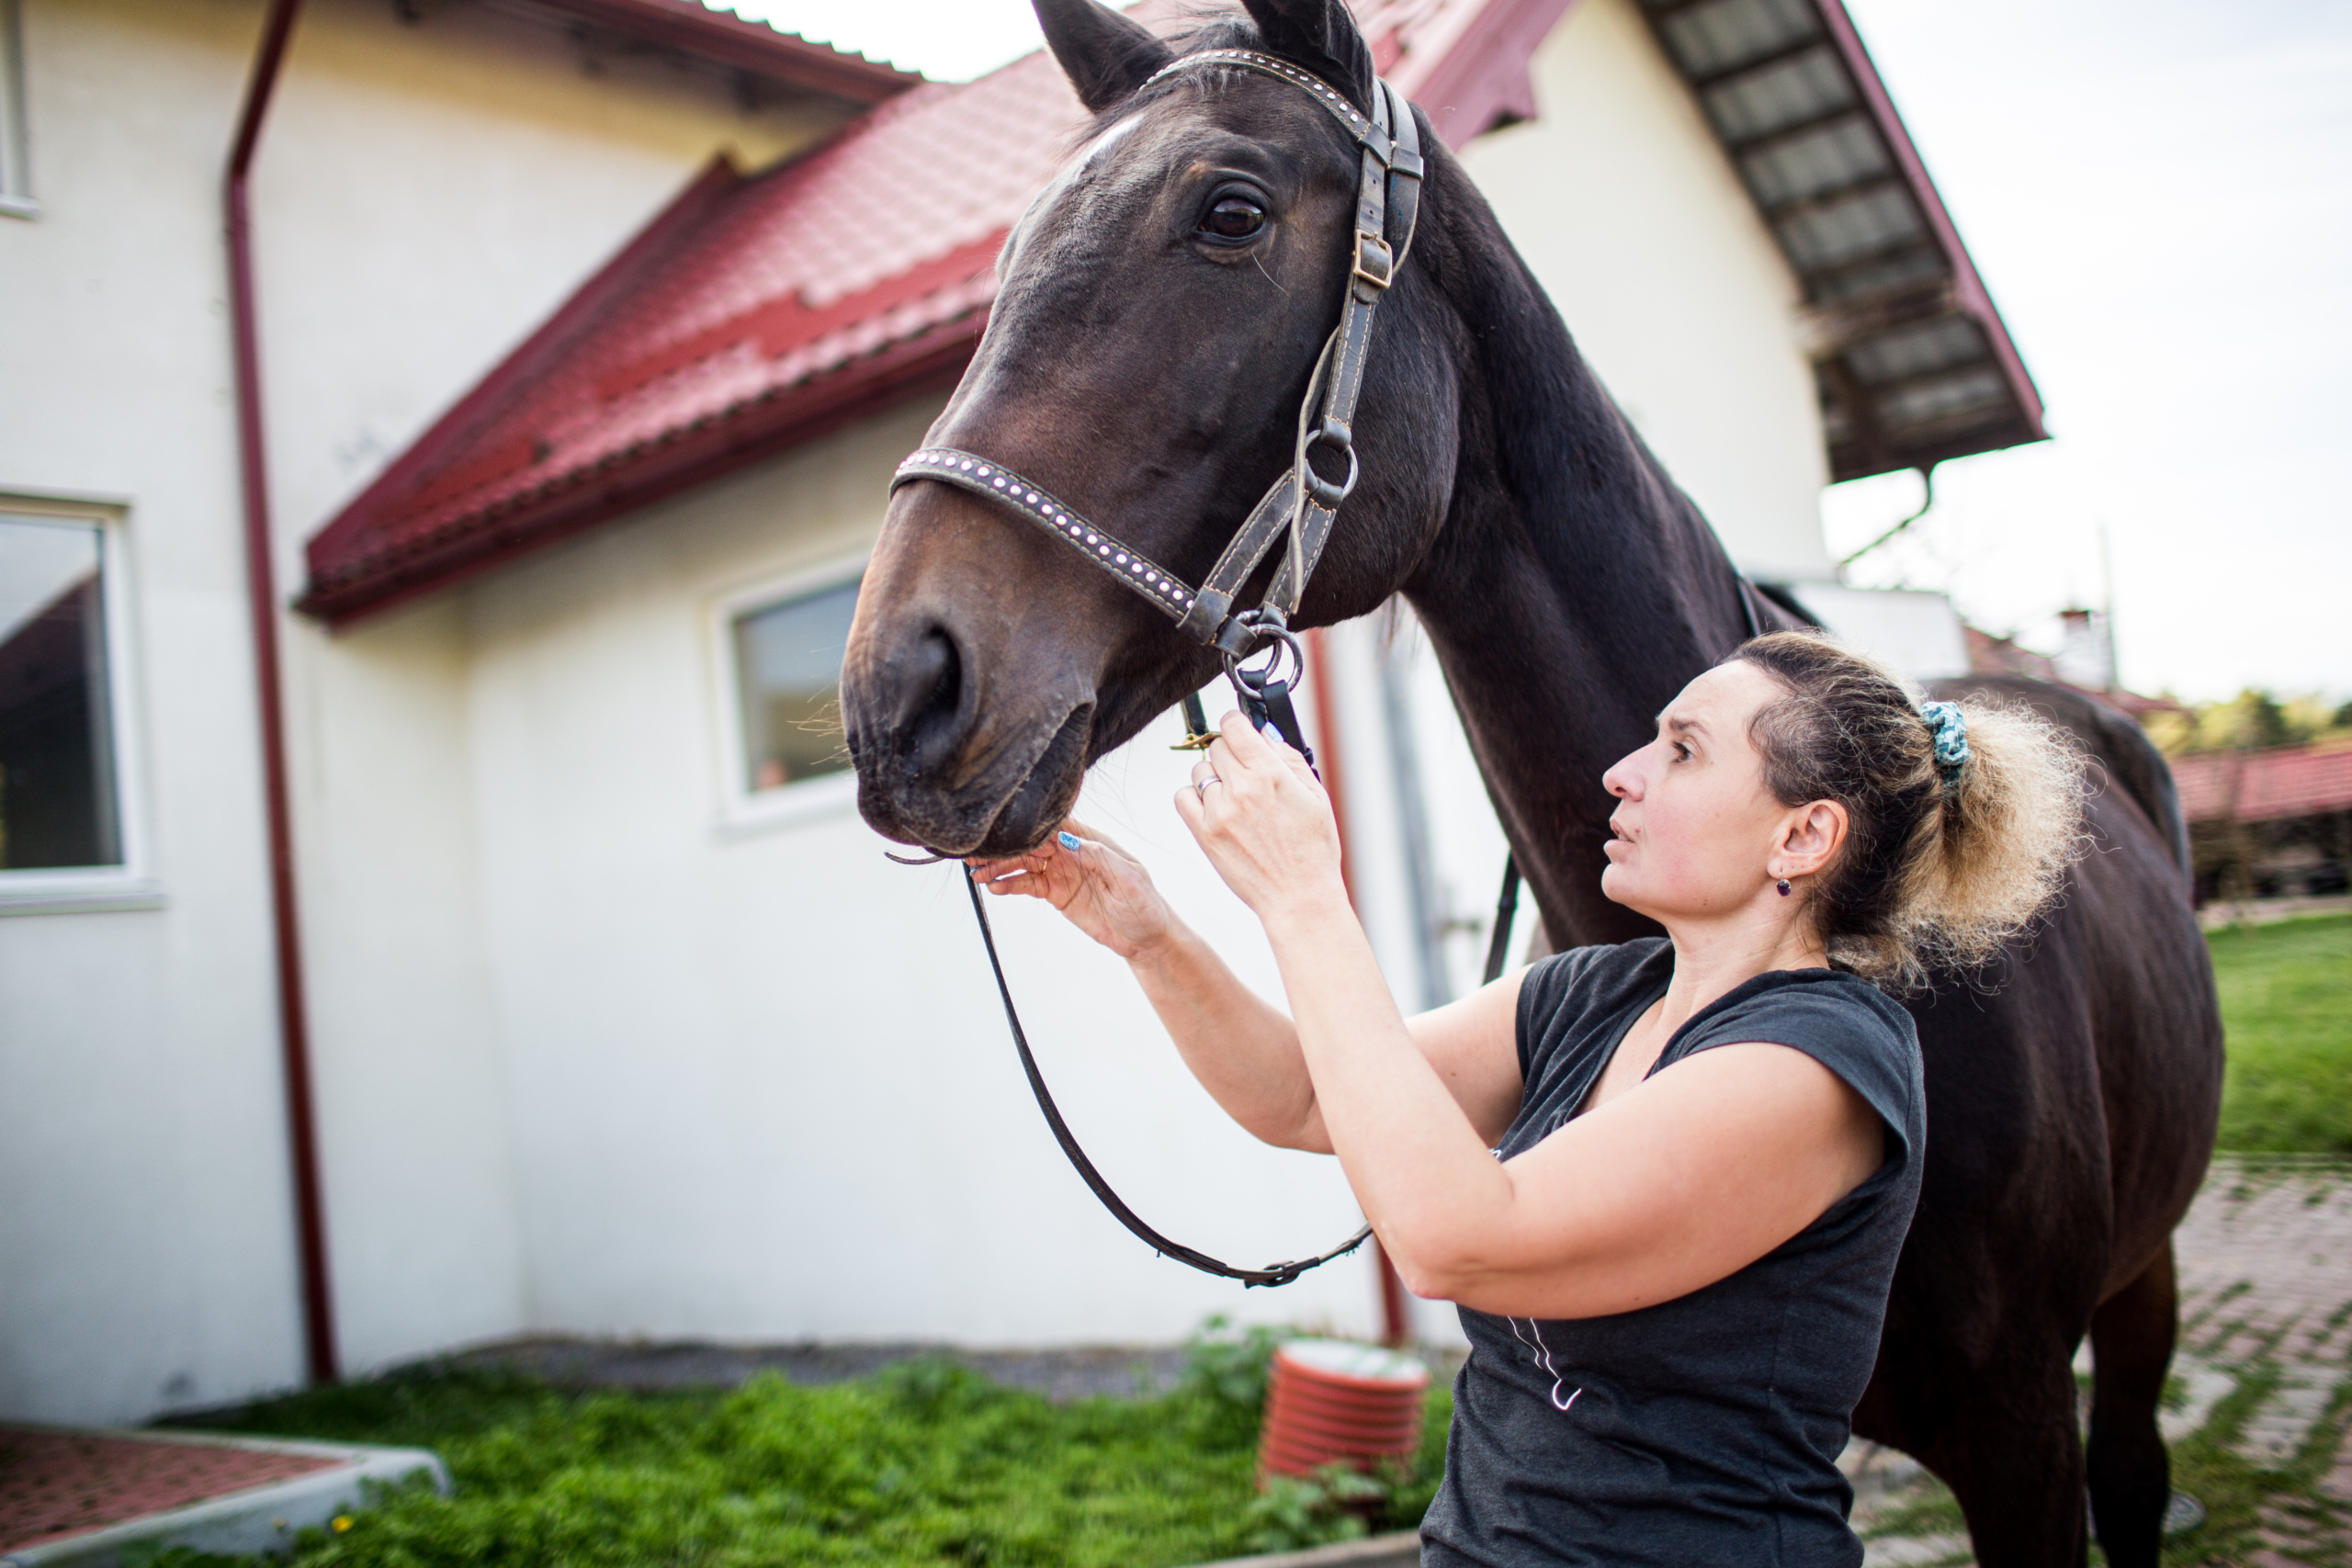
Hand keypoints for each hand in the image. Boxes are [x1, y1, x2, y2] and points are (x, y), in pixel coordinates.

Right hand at [966, 818, 1174, 960]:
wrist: (1146, 939)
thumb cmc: (1145, 906)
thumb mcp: (1129, 880)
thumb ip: (1100, 858)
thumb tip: (1069, 840)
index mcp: (1093, 842)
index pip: (1058, 825)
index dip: (1032, 826)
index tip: (1008, 831)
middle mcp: (1074, 852)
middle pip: (1034, 843)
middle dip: (1006, 846)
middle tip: (978, 853)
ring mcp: (1063, 872)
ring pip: (1025, 863)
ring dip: (1001, 866)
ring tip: (977, 872)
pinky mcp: (1057, 893)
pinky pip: (1028, 884)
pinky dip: (1010, 884)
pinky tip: (994, 886)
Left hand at [1174, 711, 1346, 921]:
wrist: (1299, 895)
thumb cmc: (1312, 849)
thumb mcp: (1315, 795)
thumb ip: (1288, 758)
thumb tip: (1264, 733)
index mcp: (1270, 773)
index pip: (1234, 724)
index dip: (1238, 725)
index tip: (1241, 733)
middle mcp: (1242, 788)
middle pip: (1217, 746)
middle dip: (1231, 754)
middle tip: (1246, 774)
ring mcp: (1219, 811)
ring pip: (1200, 770)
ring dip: (1214, 777)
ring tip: (1235, 798)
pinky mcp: (1204, 833)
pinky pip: (1183, 797)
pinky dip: (1195, 798)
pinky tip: (1215, 808)